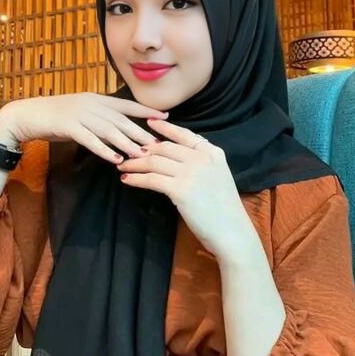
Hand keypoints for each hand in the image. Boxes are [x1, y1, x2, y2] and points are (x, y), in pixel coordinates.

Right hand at [0, 94, 167, 163]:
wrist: (27, 115)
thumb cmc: (56, 116)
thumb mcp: (82, 113)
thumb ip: (100, 119)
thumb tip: (121, 129)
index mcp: (96, 99)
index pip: (126, 105)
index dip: (146, 111)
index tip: (164, 117)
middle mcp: (91, 104)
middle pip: (121, 120)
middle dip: (141, 132)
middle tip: (157, 144)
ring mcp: (79, 114)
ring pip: (108, 130)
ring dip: (126, 143)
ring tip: (141, 154)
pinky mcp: (67, 126)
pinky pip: (89, 139)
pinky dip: (104, 150)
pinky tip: (115, 159)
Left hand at [116, 119, 254, 259]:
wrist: (231, 232)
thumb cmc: (224, 209)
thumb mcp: (218, 176)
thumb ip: (201, 162)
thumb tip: (176, 154)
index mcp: (212, 153)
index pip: (184, 134)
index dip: (164, 128)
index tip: (149, 123)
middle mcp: (202, 158)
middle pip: (164, 147)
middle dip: (143, 149)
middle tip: (129, 153)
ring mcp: (191, 173)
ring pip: (154, 162)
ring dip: (135, 164)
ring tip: (123, 167)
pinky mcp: (180, 189)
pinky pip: (151, 179)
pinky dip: (136, 179)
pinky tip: (127, 180)